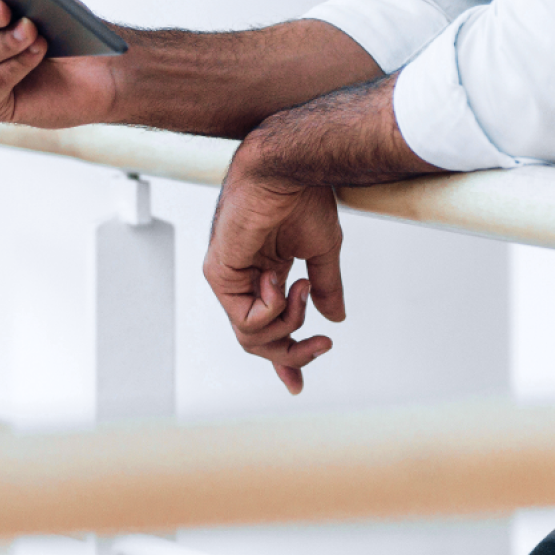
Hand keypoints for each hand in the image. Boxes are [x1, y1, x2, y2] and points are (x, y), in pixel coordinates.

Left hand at [203, 149, 345, 394]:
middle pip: (260, 341)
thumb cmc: (304, 197)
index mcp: (267, 272)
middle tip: (322, 345)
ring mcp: (230, 278)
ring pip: (251, 338)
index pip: (269, 326)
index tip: (298, 385)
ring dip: (288, 325)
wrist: (289, 168)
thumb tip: (335, 318)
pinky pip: (246, 321)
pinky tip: (280, 282)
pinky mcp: (219, 273)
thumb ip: (326, 287)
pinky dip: (271, 311)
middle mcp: (244, 279)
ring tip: (302, 289)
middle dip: (293, 353)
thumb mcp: (322, 251)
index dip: (285, 358)